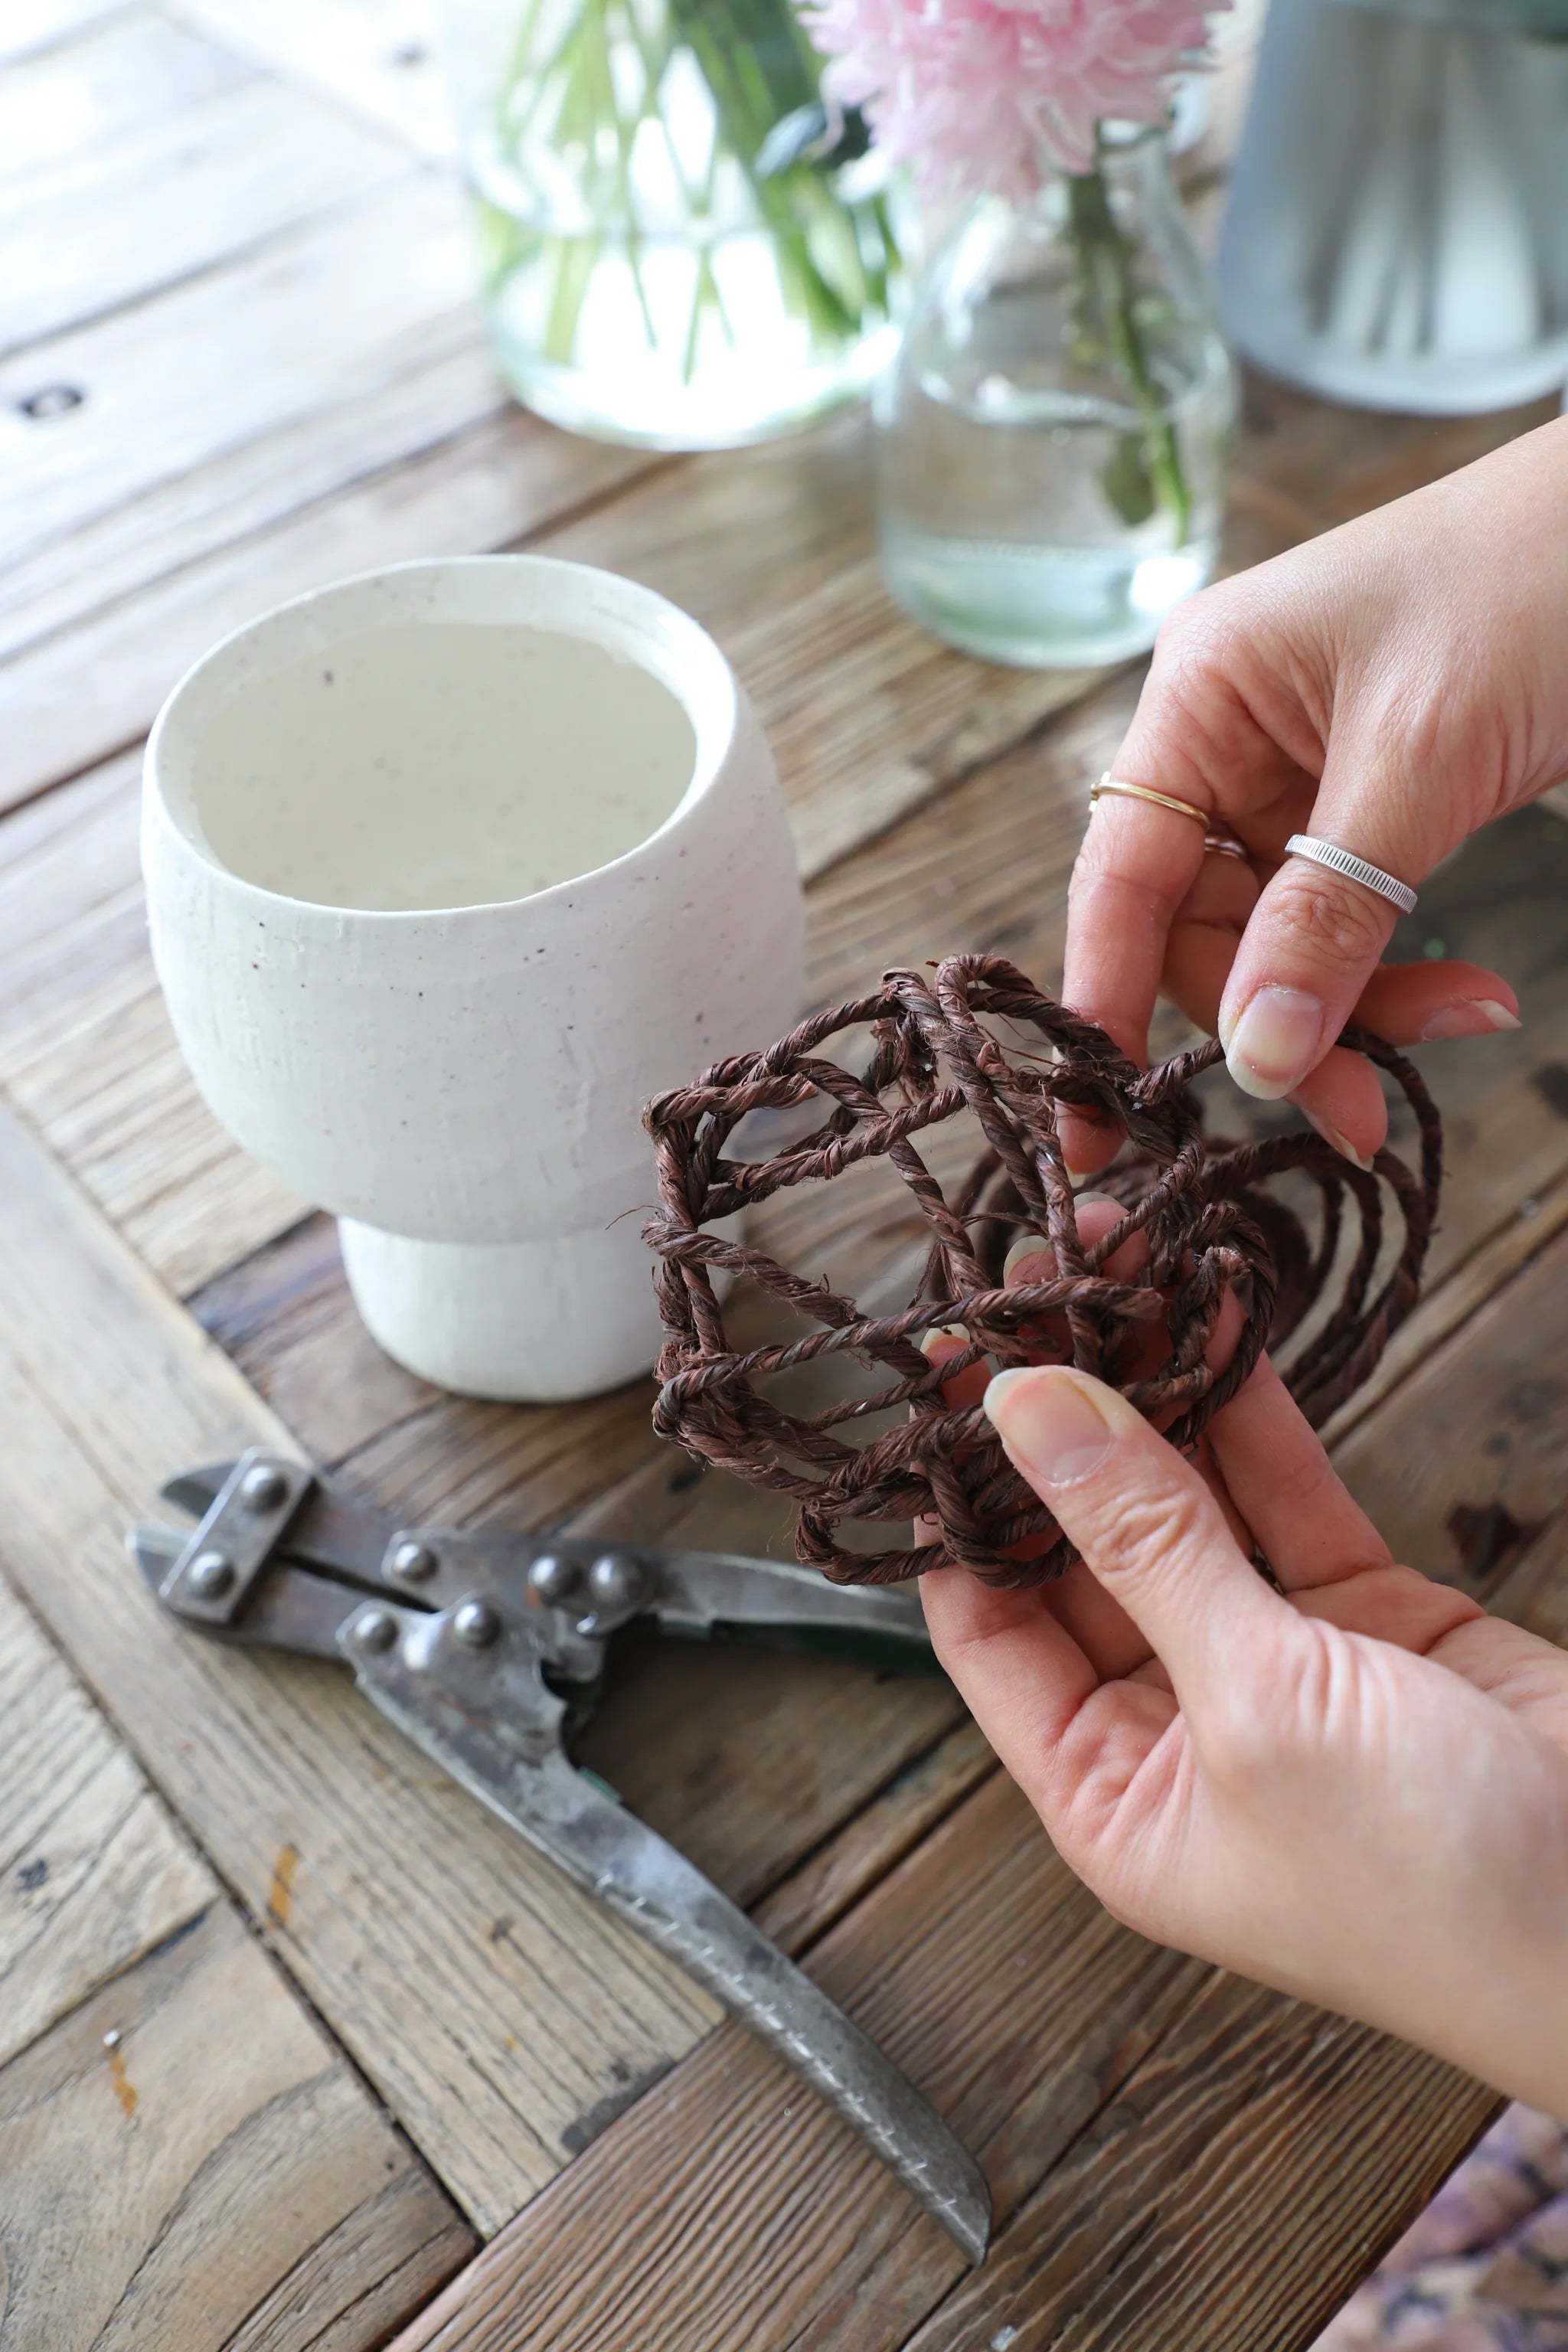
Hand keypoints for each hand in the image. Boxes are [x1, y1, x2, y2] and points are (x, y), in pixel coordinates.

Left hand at [921, 1356, 1567, 2120]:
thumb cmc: (1435, 1884)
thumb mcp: (1260, 1708)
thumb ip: (1146, 1545)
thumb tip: (1027, 1410)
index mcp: (1113, 1797)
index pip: (988, 1627)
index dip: (960, 1502)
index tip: (939, 1376)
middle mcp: (1178, 1730)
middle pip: (1082, 1549)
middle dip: (1058, 1424)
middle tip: (1026, 1289)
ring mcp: (1275, 1666)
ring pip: (1188, 1506)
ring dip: (1153, 1394)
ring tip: (1109, 1268)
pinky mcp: (1371, 1616)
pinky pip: (1286, 1497)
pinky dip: (1253, 1413)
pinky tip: (1208, 1319)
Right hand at [1062, 416, 1567, 1174]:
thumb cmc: (1537, 574)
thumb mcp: (1422, 756)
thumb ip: (1331, 913)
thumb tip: (1257, 1058)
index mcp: (1200, 694)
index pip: (1121, 879)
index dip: (1105, 1007)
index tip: (1098, 1135)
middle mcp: (1224, 737)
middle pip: (1201, 931)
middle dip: (1278, 1021)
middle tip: (1357, 1112)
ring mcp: (1293, 773)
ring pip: (1276, 942)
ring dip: (1354, 1008)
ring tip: (1459, 1022)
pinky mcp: (1364, 803)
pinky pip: (1344, 922)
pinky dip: (1395, 971)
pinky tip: (1466, 993)